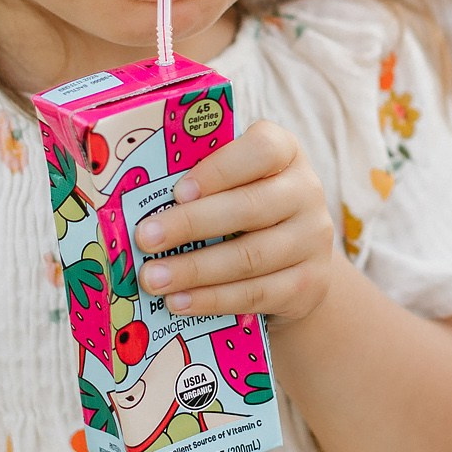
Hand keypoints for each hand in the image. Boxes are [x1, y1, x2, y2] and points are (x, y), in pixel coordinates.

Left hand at [133, 120, 343, 323]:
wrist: (297, 261)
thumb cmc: (246, 209)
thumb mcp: (233, 185)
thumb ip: (201, 184)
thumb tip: (138, 205)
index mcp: (285, 153)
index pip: (262, 149)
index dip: (219, 170)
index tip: (177, 191)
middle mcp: (307, 191)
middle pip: (249, 207)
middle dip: (190, 224)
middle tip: (144, 239)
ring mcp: (313, 240)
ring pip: (250, 256)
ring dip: (194, 270)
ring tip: (153, 279)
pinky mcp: (309, 284)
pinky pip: (256, 294)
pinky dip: (213, 300)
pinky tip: (179, 302)